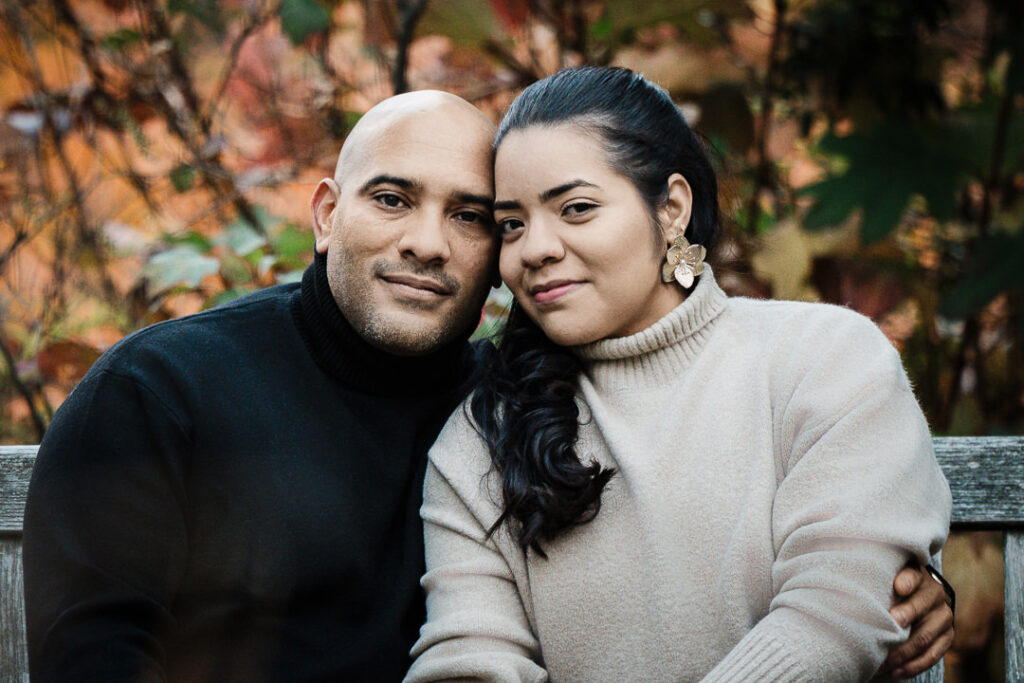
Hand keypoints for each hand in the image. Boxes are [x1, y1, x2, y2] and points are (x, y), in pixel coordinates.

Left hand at [876, 563, 953, 677]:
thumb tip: (850, 585)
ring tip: (882, 663)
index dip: (906, 582)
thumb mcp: (887, 574)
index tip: (897, 589)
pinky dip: (914, 666)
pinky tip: (897, 672)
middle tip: (882, 635)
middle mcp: (935, 594)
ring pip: (924, 638)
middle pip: (919, 610)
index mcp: (918, 575)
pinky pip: (933, 655)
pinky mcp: (947, 636)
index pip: (912, 576)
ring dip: (902, 653)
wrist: (920, 593)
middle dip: (902, 622)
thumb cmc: (892, 584)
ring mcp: (943, 617)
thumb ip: (877, 578)